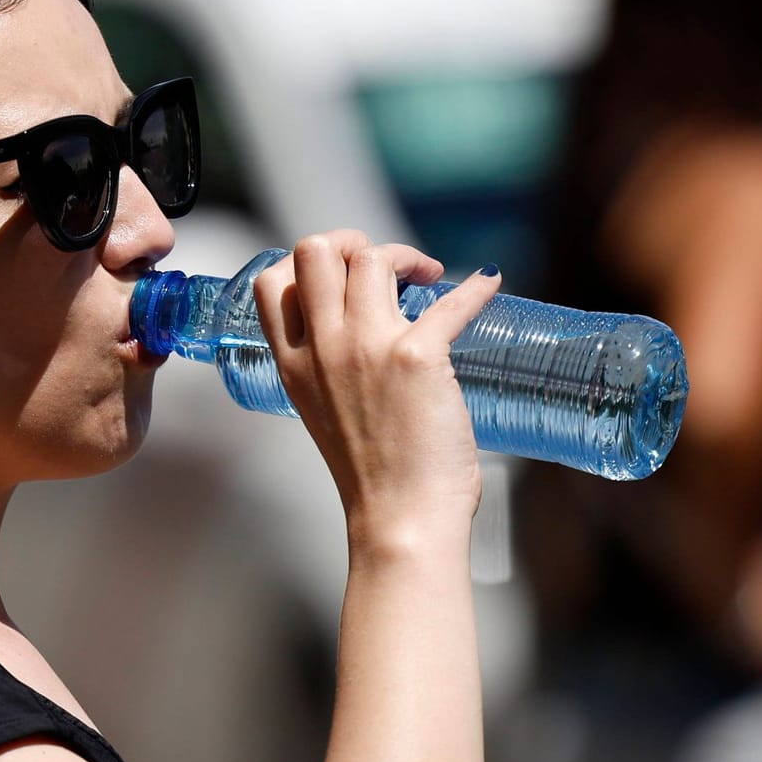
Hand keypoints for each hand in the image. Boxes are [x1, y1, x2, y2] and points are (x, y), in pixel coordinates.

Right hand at [251, 230, 501, 546]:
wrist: (400, 519)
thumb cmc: (372, 477)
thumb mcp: (324, 414)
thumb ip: (331, 371)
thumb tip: (370, 337)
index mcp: (294, 365)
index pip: (273, 281)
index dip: (308, 262)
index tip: (343, 273)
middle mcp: (323, 348)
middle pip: (316, 250)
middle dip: (354, 241)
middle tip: (389, 267)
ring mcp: (367, 349)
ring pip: (373, 257)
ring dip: (407, 256)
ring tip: (430, 278)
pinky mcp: (418, 357)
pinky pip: (451, 301)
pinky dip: (476, 287)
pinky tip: (488, 284)